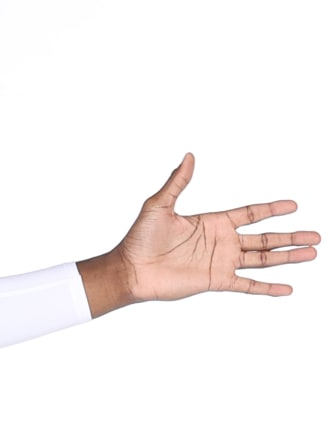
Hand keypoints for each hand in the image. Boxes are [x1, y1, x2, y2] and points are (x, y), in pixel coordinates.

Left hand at [99, 154, 320, 306]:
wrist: (130, 269)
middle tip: (316, 236)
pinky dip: (267, 288)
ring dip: (287, 258)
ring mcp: (221, 262)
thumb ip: (178, 182)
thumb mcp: (159, 205)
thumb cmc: (140, 237)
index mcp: (213, 221)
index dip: (272, 209)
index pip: (251, 213)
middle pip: (265, 238)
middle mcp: (222, 241)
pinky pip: (247, 285)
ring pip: (262, 259)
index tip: (294, 205)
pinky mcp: (215, 281)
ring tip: (311, 254)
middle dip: (290, 237)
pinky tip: (287, 288)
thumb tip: (189, 157)